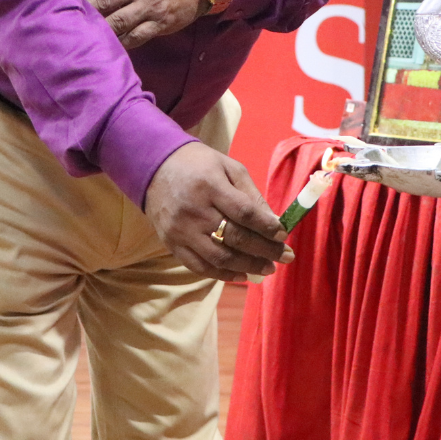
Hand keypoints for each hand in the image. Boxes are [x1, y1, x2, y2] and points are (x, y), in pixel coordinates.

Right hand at [144, 142, 291, 280]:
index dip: (266, 226)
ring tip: (268, 268)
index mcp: (210, 186)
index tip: (283, 234)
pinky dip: (223, 275)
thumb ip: (251, 193)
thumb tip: (273, 221)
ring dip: (248, 266)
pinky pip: (199, 267)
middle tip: (285, 256)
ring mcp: (181, 231)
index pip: (244, 212)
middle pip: (235, 237)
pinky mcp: (172, 244)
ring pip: (219, 258)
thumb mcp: (228, 167)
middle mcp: (195, 211)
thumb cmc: (199, 164)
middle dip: (265, 250)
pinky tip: (242, 274)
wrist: (155, 167)